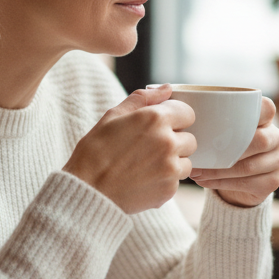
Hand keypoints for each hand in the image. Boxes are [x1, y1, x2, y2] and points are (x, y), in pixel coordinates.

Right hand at [64, 86, 196, 213]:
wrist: (87, 191)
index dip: (175, 119)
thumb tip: (166, 88)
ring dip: (173, 163)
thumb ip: (143, 99)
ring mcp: (171, 167)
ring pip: (187, 162)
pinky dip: (165, 181)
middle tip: (150, 149)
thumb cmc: (95, 151)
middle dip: (175, 142)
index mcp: (155, 119)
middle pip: (190, 139)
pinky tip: (144, 179)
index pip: (187, 113)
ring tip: (147, 166)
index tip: (162, 126)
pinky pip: (177, 181)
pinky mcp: (170, 189)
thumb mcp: (113, 116)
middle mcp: (168, 142)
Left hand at [188, 96, 278, 207]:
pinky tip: (205, 182)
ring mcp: (278, 161)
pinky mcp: (273, 182)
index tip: (225, 120)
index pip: (266, 108)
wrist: (234, 178)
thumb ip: (199, 109)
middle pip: (259, 140)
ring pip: (249, 166)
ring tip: (195, 171)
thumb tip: (162, 89)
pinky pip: (247, 183)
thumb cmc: (220, 145)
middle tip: (198, 154)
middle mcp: (276, 137)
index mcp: (266, 118)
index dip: (252, 111)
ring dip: (219, 170)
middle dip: (227, 150)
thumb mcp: (215, 125)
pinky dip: (222, 183)